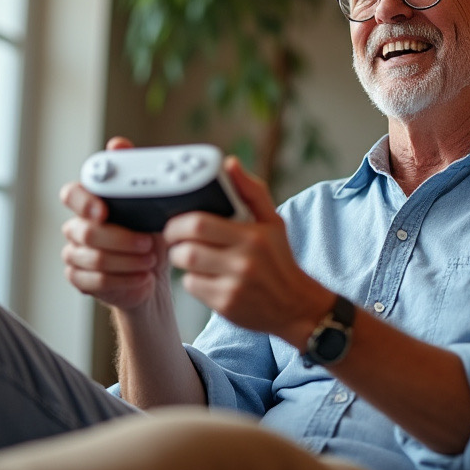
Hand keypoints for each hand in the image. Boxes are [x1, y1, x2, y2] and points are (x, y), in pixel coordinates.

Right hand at [59, 137, 169, 310]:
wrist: (154, 271)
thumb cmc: (149, 231)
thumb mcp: (150, 201)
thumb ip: (133, 171)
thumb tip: (118, 144)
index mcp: (90, 201)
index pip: (72, 194)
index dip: (84, 202)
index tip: (103, 211)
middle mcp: (77, 226)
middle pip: (86, 232)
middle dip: (122, 239)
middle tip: (149, 243)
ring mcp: (75, 254)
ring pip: (94, 259)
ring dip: (129, 261)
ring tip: (151, 261)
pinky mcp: (80, 279)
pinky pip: (96, 281)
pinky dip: (125, 280)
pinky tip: (143, 277)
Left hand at [164, 157, 330, 345]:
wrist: (295, 305)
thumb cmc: (279, 259)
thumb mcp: (273, 221)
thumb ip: (251, 190)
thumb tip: (229, 163)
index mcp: (252, 236)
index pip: (200, 223)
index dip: (179, 221)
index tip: (178, 219)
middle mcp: (243, 262)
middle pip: (187, 249)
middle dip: (174, 242)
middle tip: (176, 238)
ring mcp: (234, 286)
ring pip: (186, 269)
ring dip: (181, 260)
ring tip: (191, 255)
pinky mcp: (226, 305)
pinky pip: (193, 287)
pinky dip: (193, 280)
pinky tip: (206, 275)